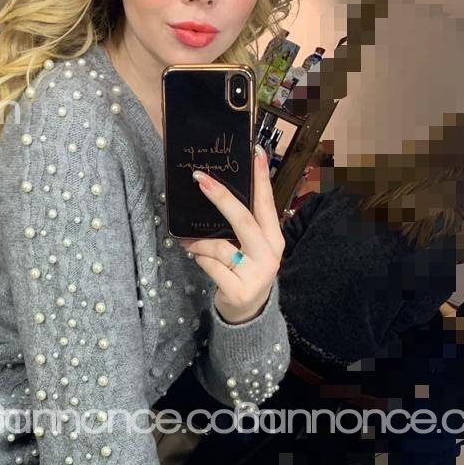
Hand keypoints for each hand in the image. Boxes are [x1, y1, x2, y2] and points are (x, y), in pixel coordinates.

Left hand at [180, 146, 283, 324]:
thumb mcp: (251, 247)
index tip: (254, 151)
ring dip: (199, 242)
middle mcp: (270, 254)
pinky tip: (198, 259)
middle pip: (244, 220)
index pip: (267, 203)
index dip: (261, 177)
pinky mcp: (239, 290)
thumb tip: (216, 191)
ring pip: (220, 246)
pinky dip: (200, 261)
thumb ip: (243, 225)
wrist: (248, 313)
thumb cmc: (245, 271)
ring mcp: (256, 274)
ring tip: (188, 242)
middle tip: (201, 179)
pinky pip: (211, 266)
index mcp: (274, 238)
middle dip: (221, 197)